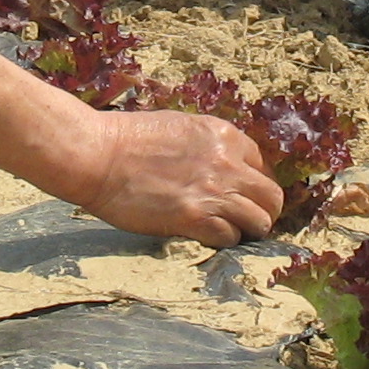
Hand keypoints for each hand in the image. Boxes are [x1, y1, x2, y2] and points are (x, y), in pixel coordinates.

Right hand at [67, 108, 284, 246]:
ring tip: (231, 232)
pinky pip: (230, 238)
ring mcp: (213, 192)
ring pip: (259, 221)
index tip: (241, 194)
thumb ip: (207, 146)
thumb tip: (221, 165)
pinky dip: (223, 241)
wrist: (97, 155)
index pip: (261, 164)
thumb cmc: (127, 139)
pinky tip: (207, 236)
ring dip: (248, 230)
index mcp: (223, 134)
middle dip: (263, 210)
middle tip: (248, 220)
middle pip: (271, 196)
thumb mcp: (180, 127)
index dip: (253, 183)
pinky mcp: (195, 219)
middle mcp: (227, 162)